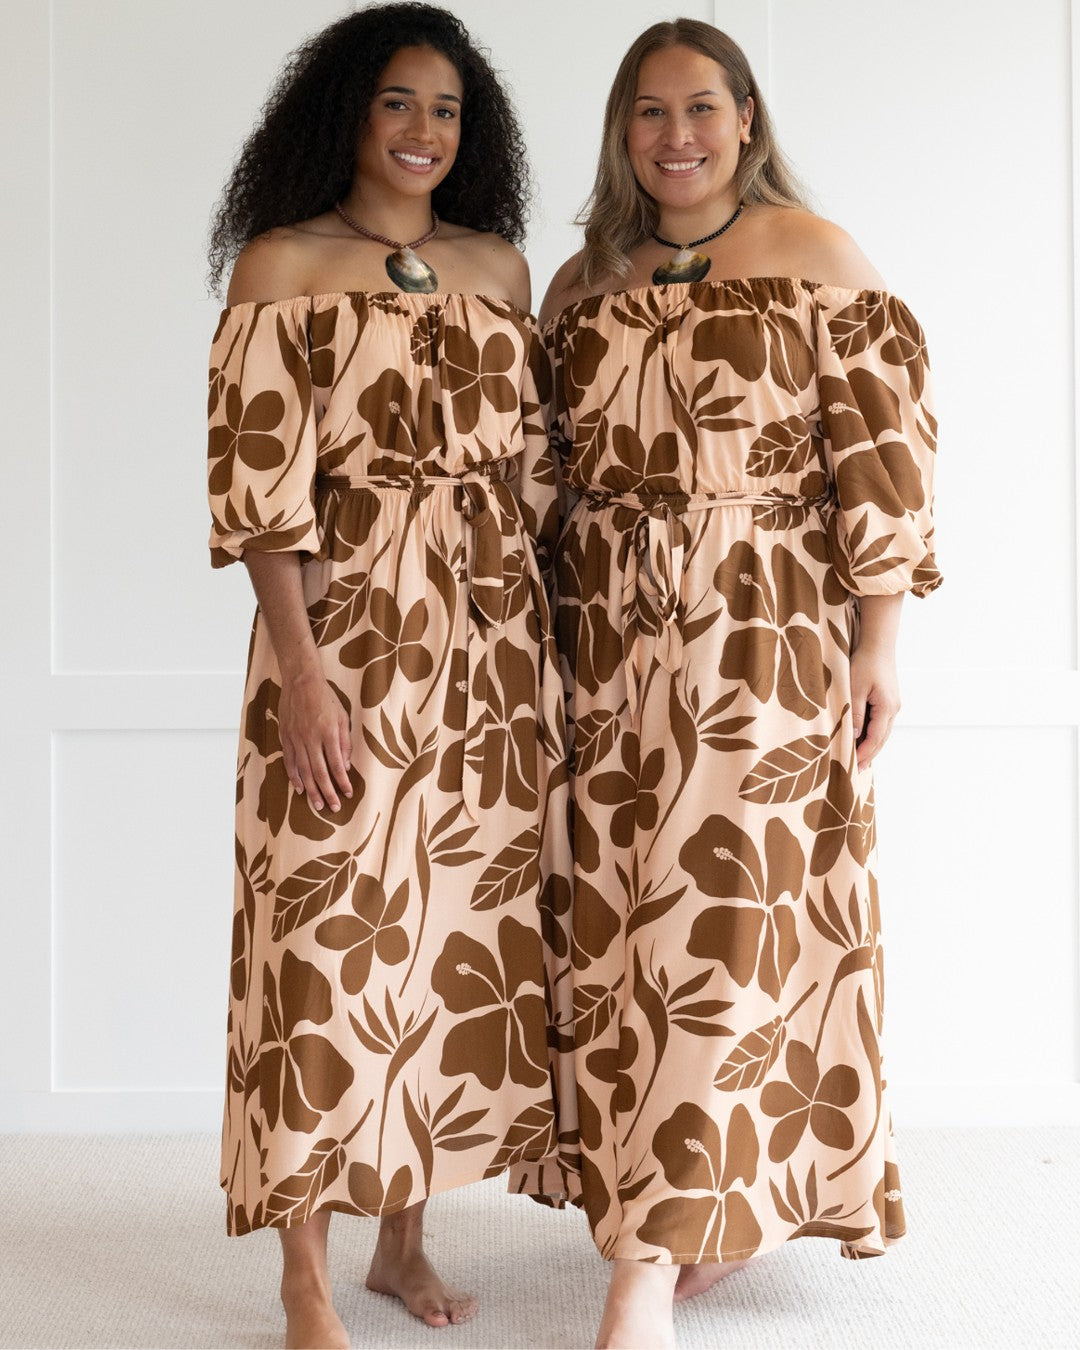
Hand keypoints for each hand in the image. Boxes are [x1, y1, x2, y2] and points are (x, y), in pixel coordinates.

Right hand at [278, 668, 352, 811]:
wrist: (301, 682)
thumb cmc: (326, 698)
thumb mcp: (342, 717)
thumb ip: (344, 742)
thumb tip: (345, 766)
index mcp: (328, 733)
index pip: (336, 764)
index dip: (342, 782)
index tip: (348, 794)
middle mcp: (311, 738)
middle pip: (320, 772)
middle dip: (328, 792)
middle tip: (333, 808)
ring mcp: (296, 739)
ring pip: (304, 771)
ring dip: (311, 790)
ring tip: (318, 805)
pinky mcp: (286, 737)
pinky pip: (290, 762)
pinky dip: (294, 777)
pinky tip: (299, 789)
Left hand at [849, 641, 899, 772]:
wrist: (878, 645)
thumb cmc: (865, 663)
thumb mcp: (855, 688)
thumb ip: (855, 713)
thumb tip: (854, 736)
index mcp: (887, 708)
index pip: (875, 738)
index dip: (865, 753)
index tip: (854, 765)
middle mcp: (893, 709)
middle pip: (881, 739)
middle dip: (870, 755)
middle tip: (858, 771)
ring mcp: (893, 705)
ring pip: (882, 732)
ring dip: (872, 746)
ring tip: (861, 760)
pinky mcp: (889, 701)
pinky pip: (881, 723)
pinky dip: (873, 734)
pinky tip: (864, 739)